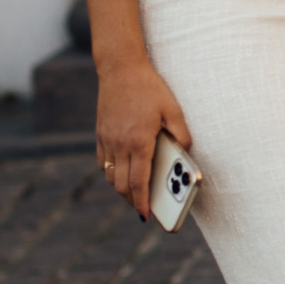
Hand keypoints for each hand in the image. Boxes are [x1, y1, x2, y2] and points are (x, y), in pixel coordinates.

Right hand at [95, 56, 191, 220]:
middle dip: (132, 200)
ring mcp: (107, 140)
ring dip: (121, 187)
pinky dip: (112, 172)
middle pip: (121, 185)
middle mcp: (119, 145)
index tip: (146, 216)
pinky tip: (123, 171)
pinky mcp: (100, 134)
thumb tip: (184, 153)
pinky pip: (104, 162)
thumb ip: (181, 134)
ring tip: (135, 192)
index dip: (141, 203)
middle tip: (143, 207)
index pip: (138, 182)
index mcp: (139, 142)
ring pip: (110, 175)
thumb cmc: (150, 88)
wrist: (120, 68)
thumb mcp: (173, 109)